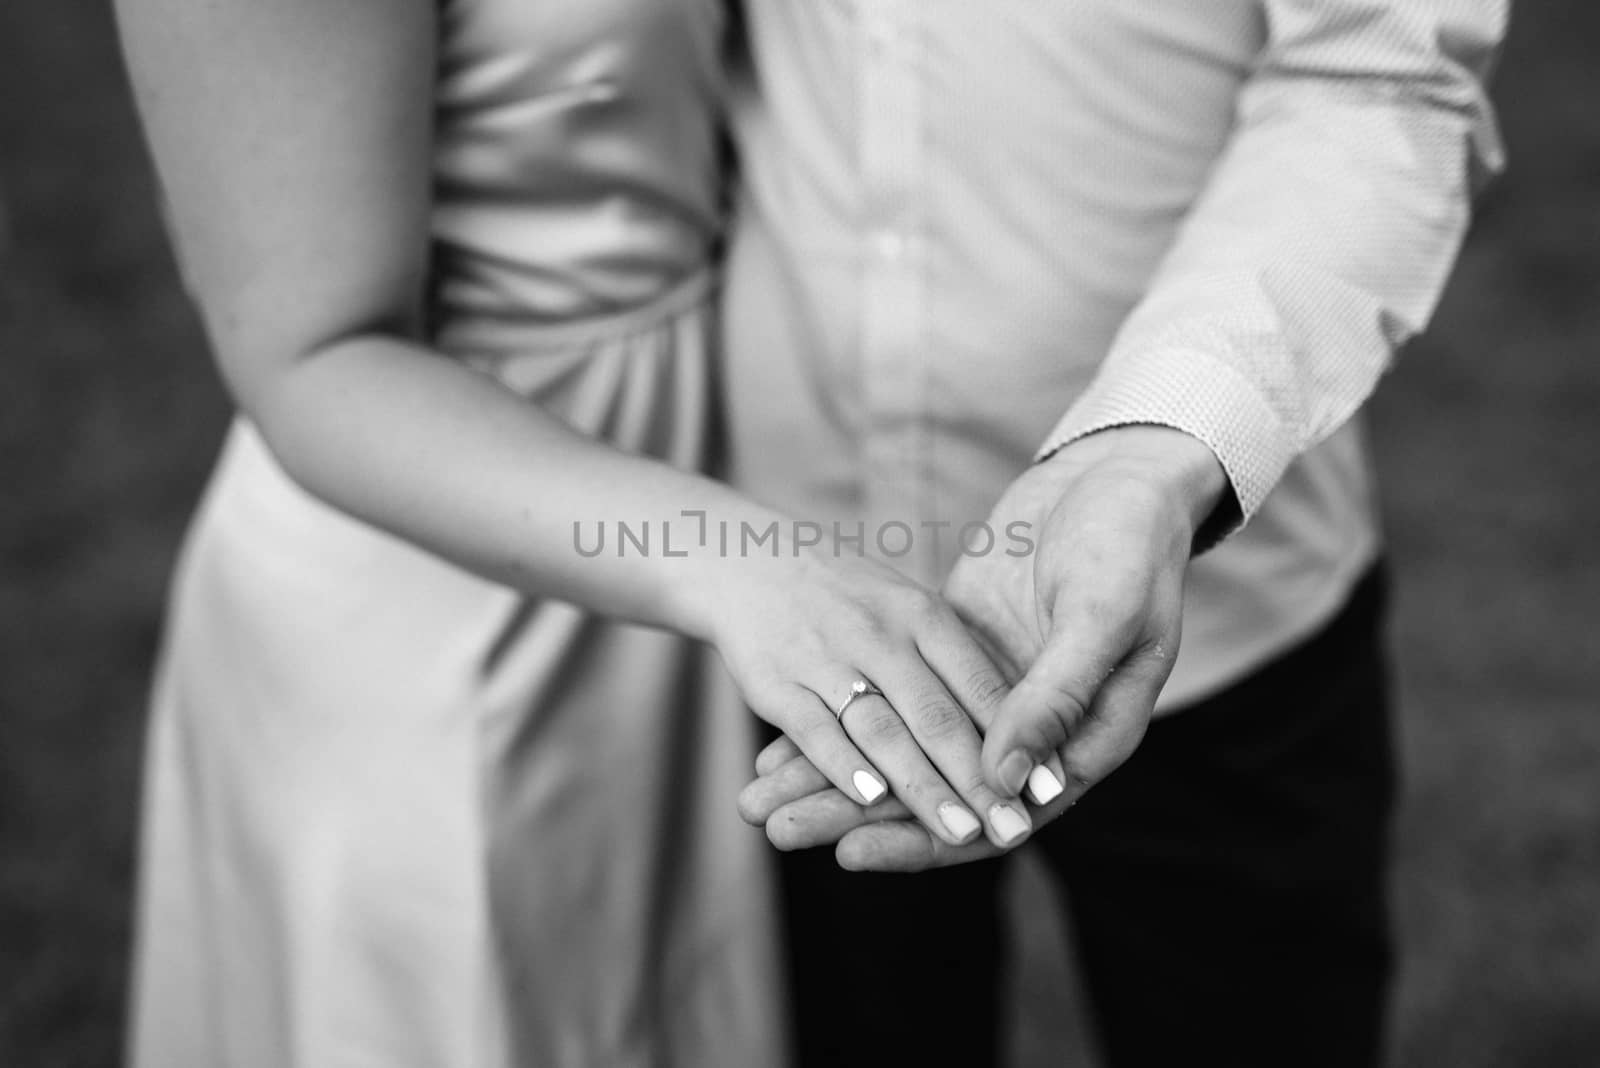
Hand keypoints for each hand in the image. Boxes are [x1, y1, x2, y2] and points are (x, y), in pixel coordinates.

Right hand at [701, 534, 1036, 849]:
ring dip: (924, 787)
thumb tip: (1021, 730)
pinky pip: (816, 730)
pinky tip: (872, 802)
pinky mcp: (778, 684)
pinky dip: (845, 767)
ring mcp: (827, 659)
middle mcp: (880, 635)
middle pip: (937, 716)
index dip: (1018, 739)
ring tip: (961, 832)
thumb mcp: (908, 608)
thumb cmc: (849, 597)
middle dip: (979, 780)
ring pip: (883, 731)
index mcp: (923, 615)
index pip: (979, 682)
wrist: (749, 562)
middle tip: (1015, 829)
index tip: (1051, 789)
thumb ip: (954, 663)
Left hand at [738, 426, 1227, 870]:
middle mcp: (1035, 735)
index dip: (922, 837)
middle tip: (779, 827)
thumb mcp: (1103, 617)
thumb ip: (1055, 698)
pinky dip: (845, 719)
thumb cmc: (1131, 546)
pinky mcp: (959, 656)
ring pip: (908, 754)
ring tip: (763, 799)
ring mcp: (993, 696)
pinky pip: (895, 703)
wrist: (1120, 478)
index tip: (849, 848)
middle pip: (935, 795)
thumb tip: (1002, 780)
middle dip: (855, 814)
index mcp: (1083, 741)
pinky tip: (781, 739)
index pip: (991, 816)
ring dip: (838, 776)